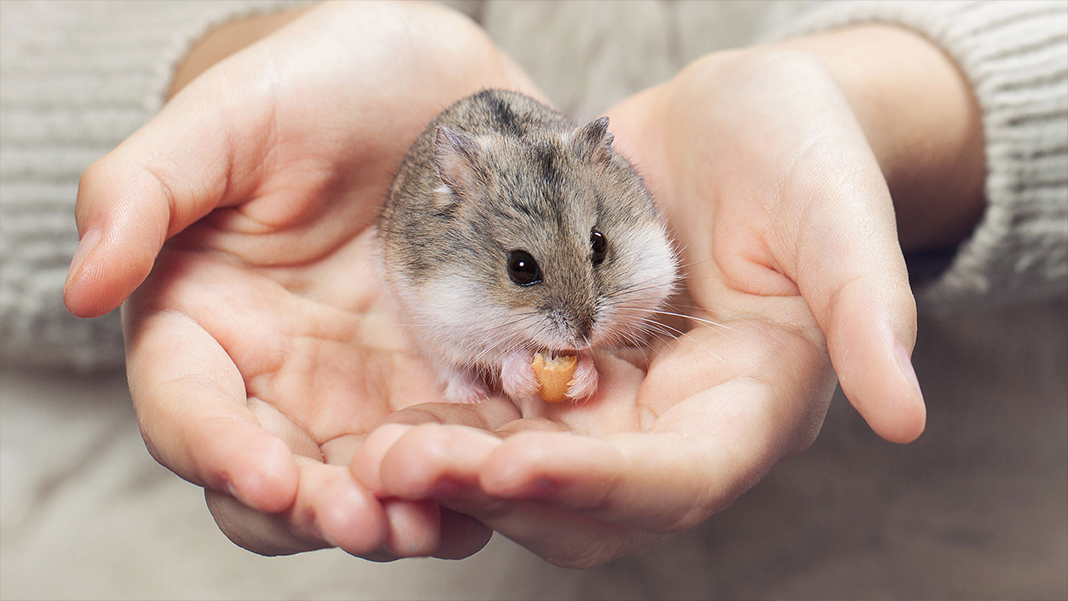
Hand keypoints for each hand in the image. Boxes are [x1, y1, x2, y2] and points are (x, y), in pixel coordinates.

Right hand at [64, 0, 541, 558]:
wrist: (428, 78)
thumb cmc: (313, 83)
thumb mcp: (225, 118)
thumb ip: (141, 194)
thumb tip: (83, 286)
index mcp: (206, 323)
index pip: (192, 413)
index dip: (223, 455)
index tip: (271, 480)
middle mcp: (281, 371)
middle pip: (281, 478)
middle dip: (321, 512)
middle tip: (371, 521)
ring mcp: (368, 383)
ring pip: (369, 483)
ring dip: (401, 513)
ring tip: (441, 518)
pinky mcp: (444, 379)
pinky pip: (455, 447)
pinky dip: (473, 475)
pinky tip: (505, 478)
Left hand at [348, 26, 984, 566]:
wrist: (736, 121)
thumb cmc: (802, 156)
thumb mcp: (836, 214)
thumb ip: (870, 307)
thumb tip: (907, 417)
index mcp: (748, 405)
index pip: (681, 477)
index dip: (603, 486)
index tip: (519, 469)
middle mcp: (673, 422)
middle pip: (588, 499)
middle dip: (502, 493)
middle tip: (409, 469)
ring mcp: (611, 399)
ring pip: (528, 470)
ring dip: (456, 473)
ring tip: (375, 457)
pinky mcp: (558, 363)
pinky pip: (496, 413)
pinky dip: (446, 423)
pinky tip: (385, 412)